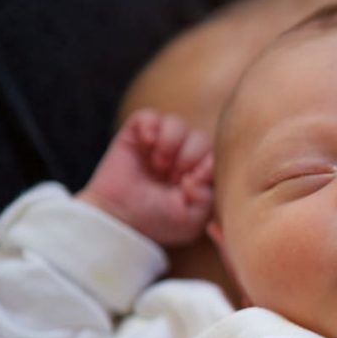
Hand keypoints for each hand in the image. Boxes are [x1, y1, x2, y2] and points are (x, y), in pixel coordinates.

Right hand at [77, 109, 213, 245]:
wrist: (120, 219)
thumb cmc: (158, 221)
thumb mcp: (192, 218)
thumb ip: (207, 196)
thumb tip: (203, 171)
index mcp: (200, 174)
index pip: (216, 155)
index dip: (205, 165)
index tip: (188, 182)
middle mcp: (182, 156)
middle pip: (200, 137)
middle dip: (188, 156)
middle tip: (172, 175)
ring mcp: (159, 144)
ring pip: (176, 123)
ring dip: (170, 142)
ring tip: (158, 164)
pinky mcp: (136, 135)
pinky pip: (148, 115)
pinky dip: (150, 126)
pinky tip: (147, 143)